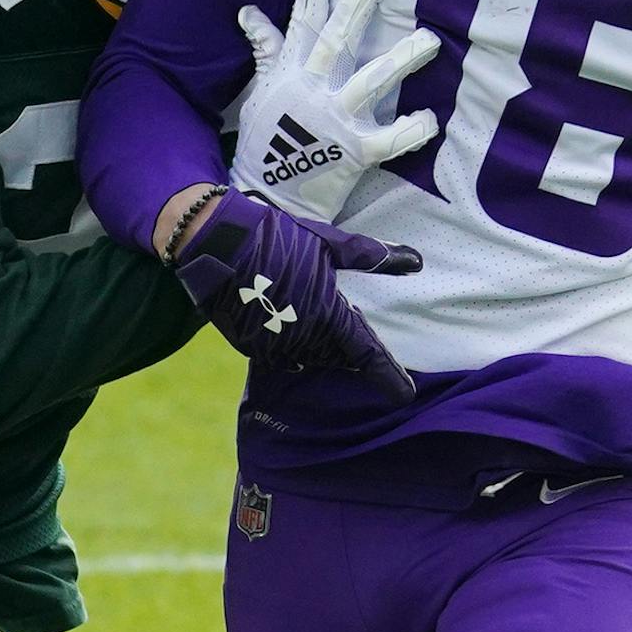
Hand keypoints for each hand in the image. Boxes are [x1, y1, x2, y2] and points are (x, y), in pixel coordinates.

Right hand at [173, 188, 421, 392]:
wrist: (216, 242)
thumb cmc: (277, 237)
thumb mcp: (328, 242)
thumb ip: (371, 256)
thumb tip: (415, 262)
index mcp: (329, 313)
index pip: (366, 353)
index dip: (388, 375)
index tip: (404, 394)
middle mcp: (305, 336)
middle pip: (337, 356)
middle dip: (347, 350)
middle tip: (351, 336)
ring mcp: (275, 344)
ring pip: (309, 357)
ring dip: (319, 347)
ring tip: (318, 326)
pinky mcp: (250, 345)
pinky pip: (280, 355)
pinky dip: (291, 345)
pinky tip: (288, 325)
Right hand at [229, 0, 438, 222]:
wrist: (266, 201)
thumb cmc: (264, 145)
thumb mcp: (261, 93)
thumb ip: (266, 51)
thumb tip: (250, 11)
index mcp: (290, 74)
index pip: (303, 21)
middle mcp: (311, 90)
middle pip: (335, 39)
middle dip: (356, 5)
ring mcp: (333, 119)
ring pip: (371, 81)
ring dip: (401, 59)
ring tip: (430, 41)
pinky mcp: (354, 152)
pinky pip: (390, 138)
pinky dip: (411, 129)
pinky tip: (429, 119)